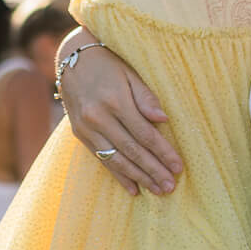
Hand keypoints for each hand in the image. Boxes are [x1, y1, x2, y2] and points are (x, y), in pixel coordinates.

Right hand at [57, 37, 179, 195]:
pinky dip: (118, 175)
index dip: (163, 152)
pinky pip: (101, 159)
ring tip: (157, 190)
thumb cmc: (108, 64)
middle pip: (132, 150)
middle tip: (170, 186)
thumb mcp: (130, 73)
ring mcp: (86, 128)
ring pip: (116, 159)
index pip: (144, 134)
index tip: (178, 166)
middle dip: (153, 170)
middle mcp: (98, 117)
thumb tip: (164, 120)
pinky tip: (133, 189)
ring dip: (139, 178)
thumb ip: (146, 97)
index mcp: (115, 101)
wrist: (72, 59)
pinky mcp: (79, 134)